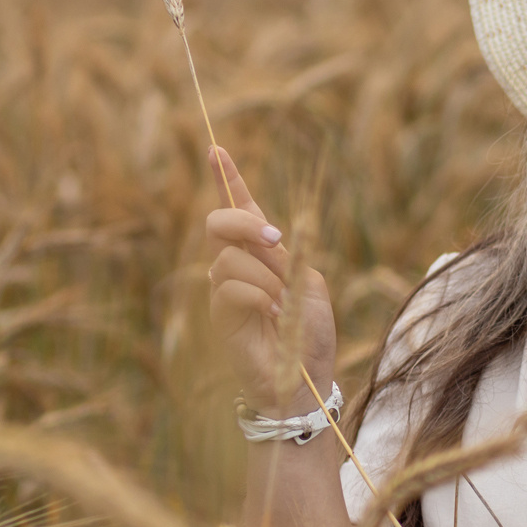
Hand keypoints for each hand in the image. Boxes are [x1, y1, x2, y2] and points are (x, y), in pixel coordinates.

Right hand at [203, 148, 335, 414]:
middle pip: (218, 223)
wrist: (306, 376)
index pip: (239, 208)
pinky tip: (274, 313)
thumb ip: (284, 255)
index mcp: (261, 253)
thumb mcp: (306, 282)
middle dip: (244, 223)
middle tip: (275, 239)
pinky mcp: (219, 315)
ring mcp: (223, 289)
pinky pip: (227, 287)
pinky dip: (257, 295)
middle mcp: (235, 266)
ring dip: (265, 275)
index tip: (216, 150)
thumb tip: (263, 234)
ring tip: (284, 302)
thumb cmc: (310, 331)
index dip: (227, 178)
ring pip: (228, 258)